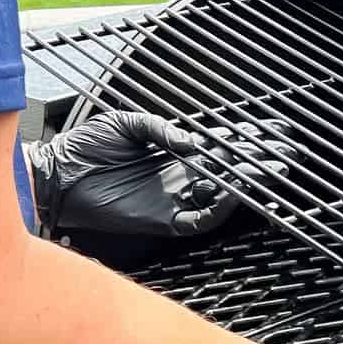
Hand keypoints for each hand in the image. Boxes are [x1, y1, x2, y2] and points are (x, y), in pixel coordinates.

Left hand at [25, 111, 289, 236]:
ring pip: (223, 195)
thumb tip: (191, 141)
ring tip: (269, 172)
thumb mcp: (124, 123)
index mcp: (174, 151)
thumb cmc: (84, 148)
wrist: (58, 176)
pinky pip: (200, 219)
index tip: (274, 131)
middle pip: (231, 171)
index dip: (248, 139)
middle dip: (260, 163)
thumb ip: (159, 127)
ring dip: (247, 184)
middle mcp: (180, 177)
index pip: (220, 146)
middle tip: (285, 155)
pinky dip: (218, 208)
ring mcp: (175, 200)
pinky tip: (232, 194)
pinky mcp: (165, 220)